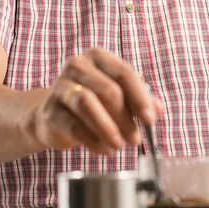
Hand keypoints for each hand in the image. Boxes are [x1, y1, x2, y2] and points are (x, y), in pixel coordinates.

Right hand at [30, 48, 162, 154]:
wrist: (54, 117)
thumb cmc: (93, 102)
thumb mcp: (119, 97)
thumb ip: (140, 100)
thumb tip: (158, 109)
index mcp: (98, 57)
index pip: (124, 73)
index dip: (140, 98)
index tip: (150, 120)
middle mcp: (77, 65)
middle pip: (108, 90)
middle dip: (125, 117)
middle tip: (136, 138)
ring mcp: (60, 86)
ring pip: (87, 103)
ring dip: (108, 128)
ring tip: (120, 146)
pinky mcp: (50, 111)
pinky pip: (74, 126)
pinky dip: (93, 140)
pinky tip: (105, 150)